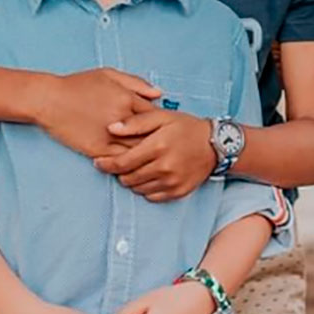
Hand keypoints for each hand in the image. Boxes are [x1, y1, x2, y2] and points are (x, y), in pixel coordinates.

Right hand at [33, 68, 159, 158]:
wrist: (49, 100)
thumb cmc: (78, 85)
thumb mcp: (108, 75)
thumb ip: (136, 83)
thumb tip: (159, 94)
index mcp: (127, 98)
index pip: (156, 114)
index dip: (160, 122)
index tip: (160, 126)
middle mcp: (122, 118)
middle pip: (152, 135)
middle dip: (157, 140)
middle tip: (159, 144)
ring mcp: (110, 136)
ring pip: (139, 151)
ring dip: (145, 154)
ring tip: (148, 155)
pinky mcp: (98, 150)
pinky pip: (121, 161)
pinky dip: (128, 162)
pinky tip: (130, 161)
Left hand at [93, 109, 214, 201]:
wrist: (215, 144)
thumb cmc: (185, 127)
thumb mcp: (161, 117)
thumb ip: (135, 122)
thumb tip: (111, 128)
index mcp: (157, 146)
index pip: (122, 163)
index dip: (106, 164)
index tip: (98, 162)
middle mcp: (164, 167)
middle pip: (127, 178)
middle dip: (119, 172)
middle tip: (120, 162)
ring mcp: (172, 182)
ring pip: (138, 189)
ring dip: (132, 180)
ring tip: (136, 167)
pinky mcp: (178, 192)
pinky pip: (152, 196)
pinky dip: (145, 188)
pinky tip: (149, 175)